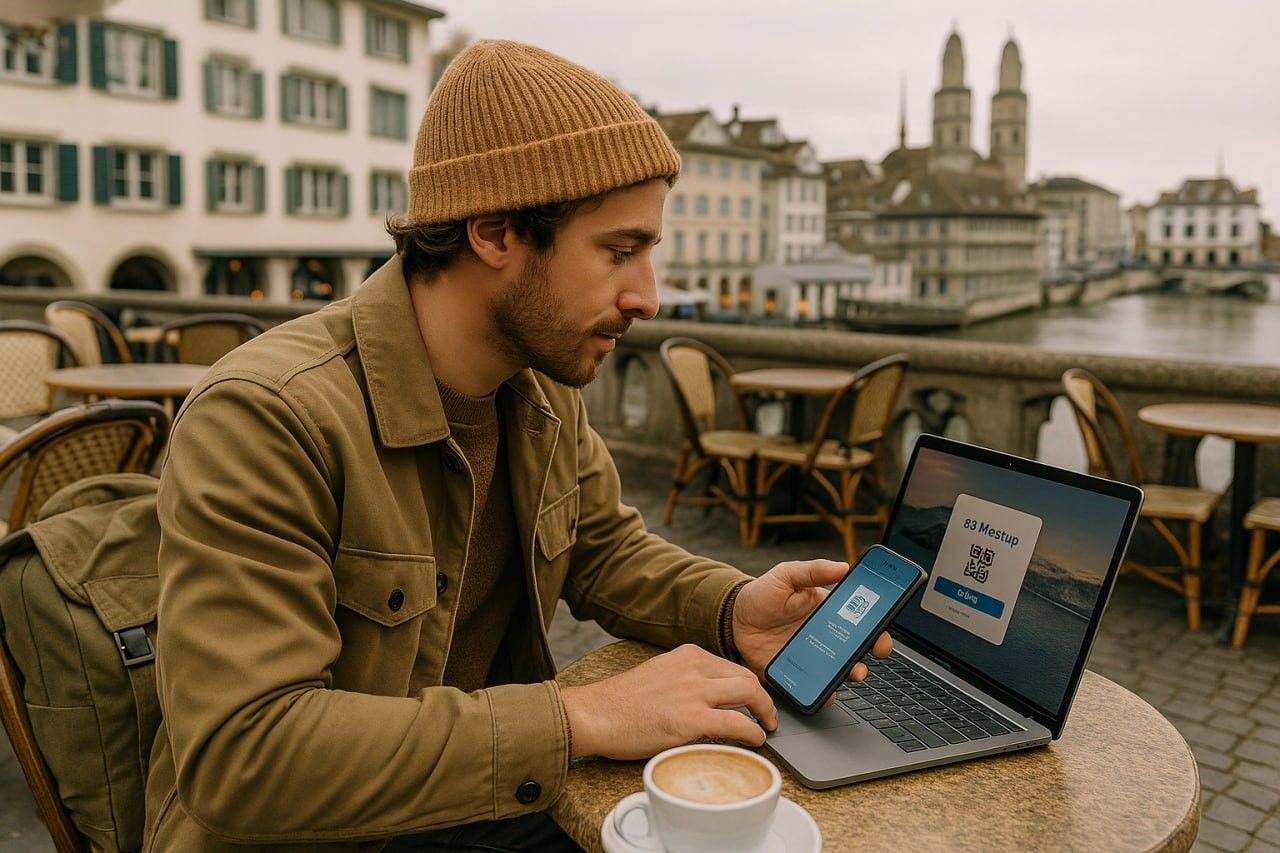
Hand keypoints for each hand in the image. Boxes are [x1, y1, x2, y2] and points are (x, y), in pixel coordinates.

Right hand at [560, 644, 778, 759]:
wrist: (594, 714)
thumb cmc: (620, 702)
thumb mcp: (659, 675)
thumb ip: (685, 680)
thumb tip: (707, 699)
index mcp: (687, 655)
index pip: (730, 666)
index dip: (748, 685)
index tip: (753, 699)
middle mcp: (694, 667)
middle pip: (747, 676)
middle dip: (763, 697)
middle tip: (766, 715)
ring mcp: (694, 692)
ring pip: (749, 693)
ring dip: (765, 712)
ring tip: (766, 728)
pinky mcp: (690, 720)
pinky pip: (737, 724)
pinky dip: (753, 732)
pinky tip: (755, 741)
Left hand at [731, 560, 892, 697]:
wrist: (732, 618)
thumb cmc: (762, 594)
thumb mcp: (786, 575)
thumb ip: (812, 570)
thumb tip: (843, 566)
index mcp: (828, 613)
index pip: (860, 622)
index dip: (877, 629)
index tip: (882, 635)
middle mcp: (824, 637)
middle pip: (855, 650)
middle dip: (867, 655)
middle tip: (868, 656)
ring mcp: (810, 657)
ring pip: (839, 671)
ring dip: (849, 674)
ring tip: (849, 673)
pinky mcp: (794, 673)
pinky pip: (813, 686)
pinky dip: (822, 692)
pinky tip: (825, 692)